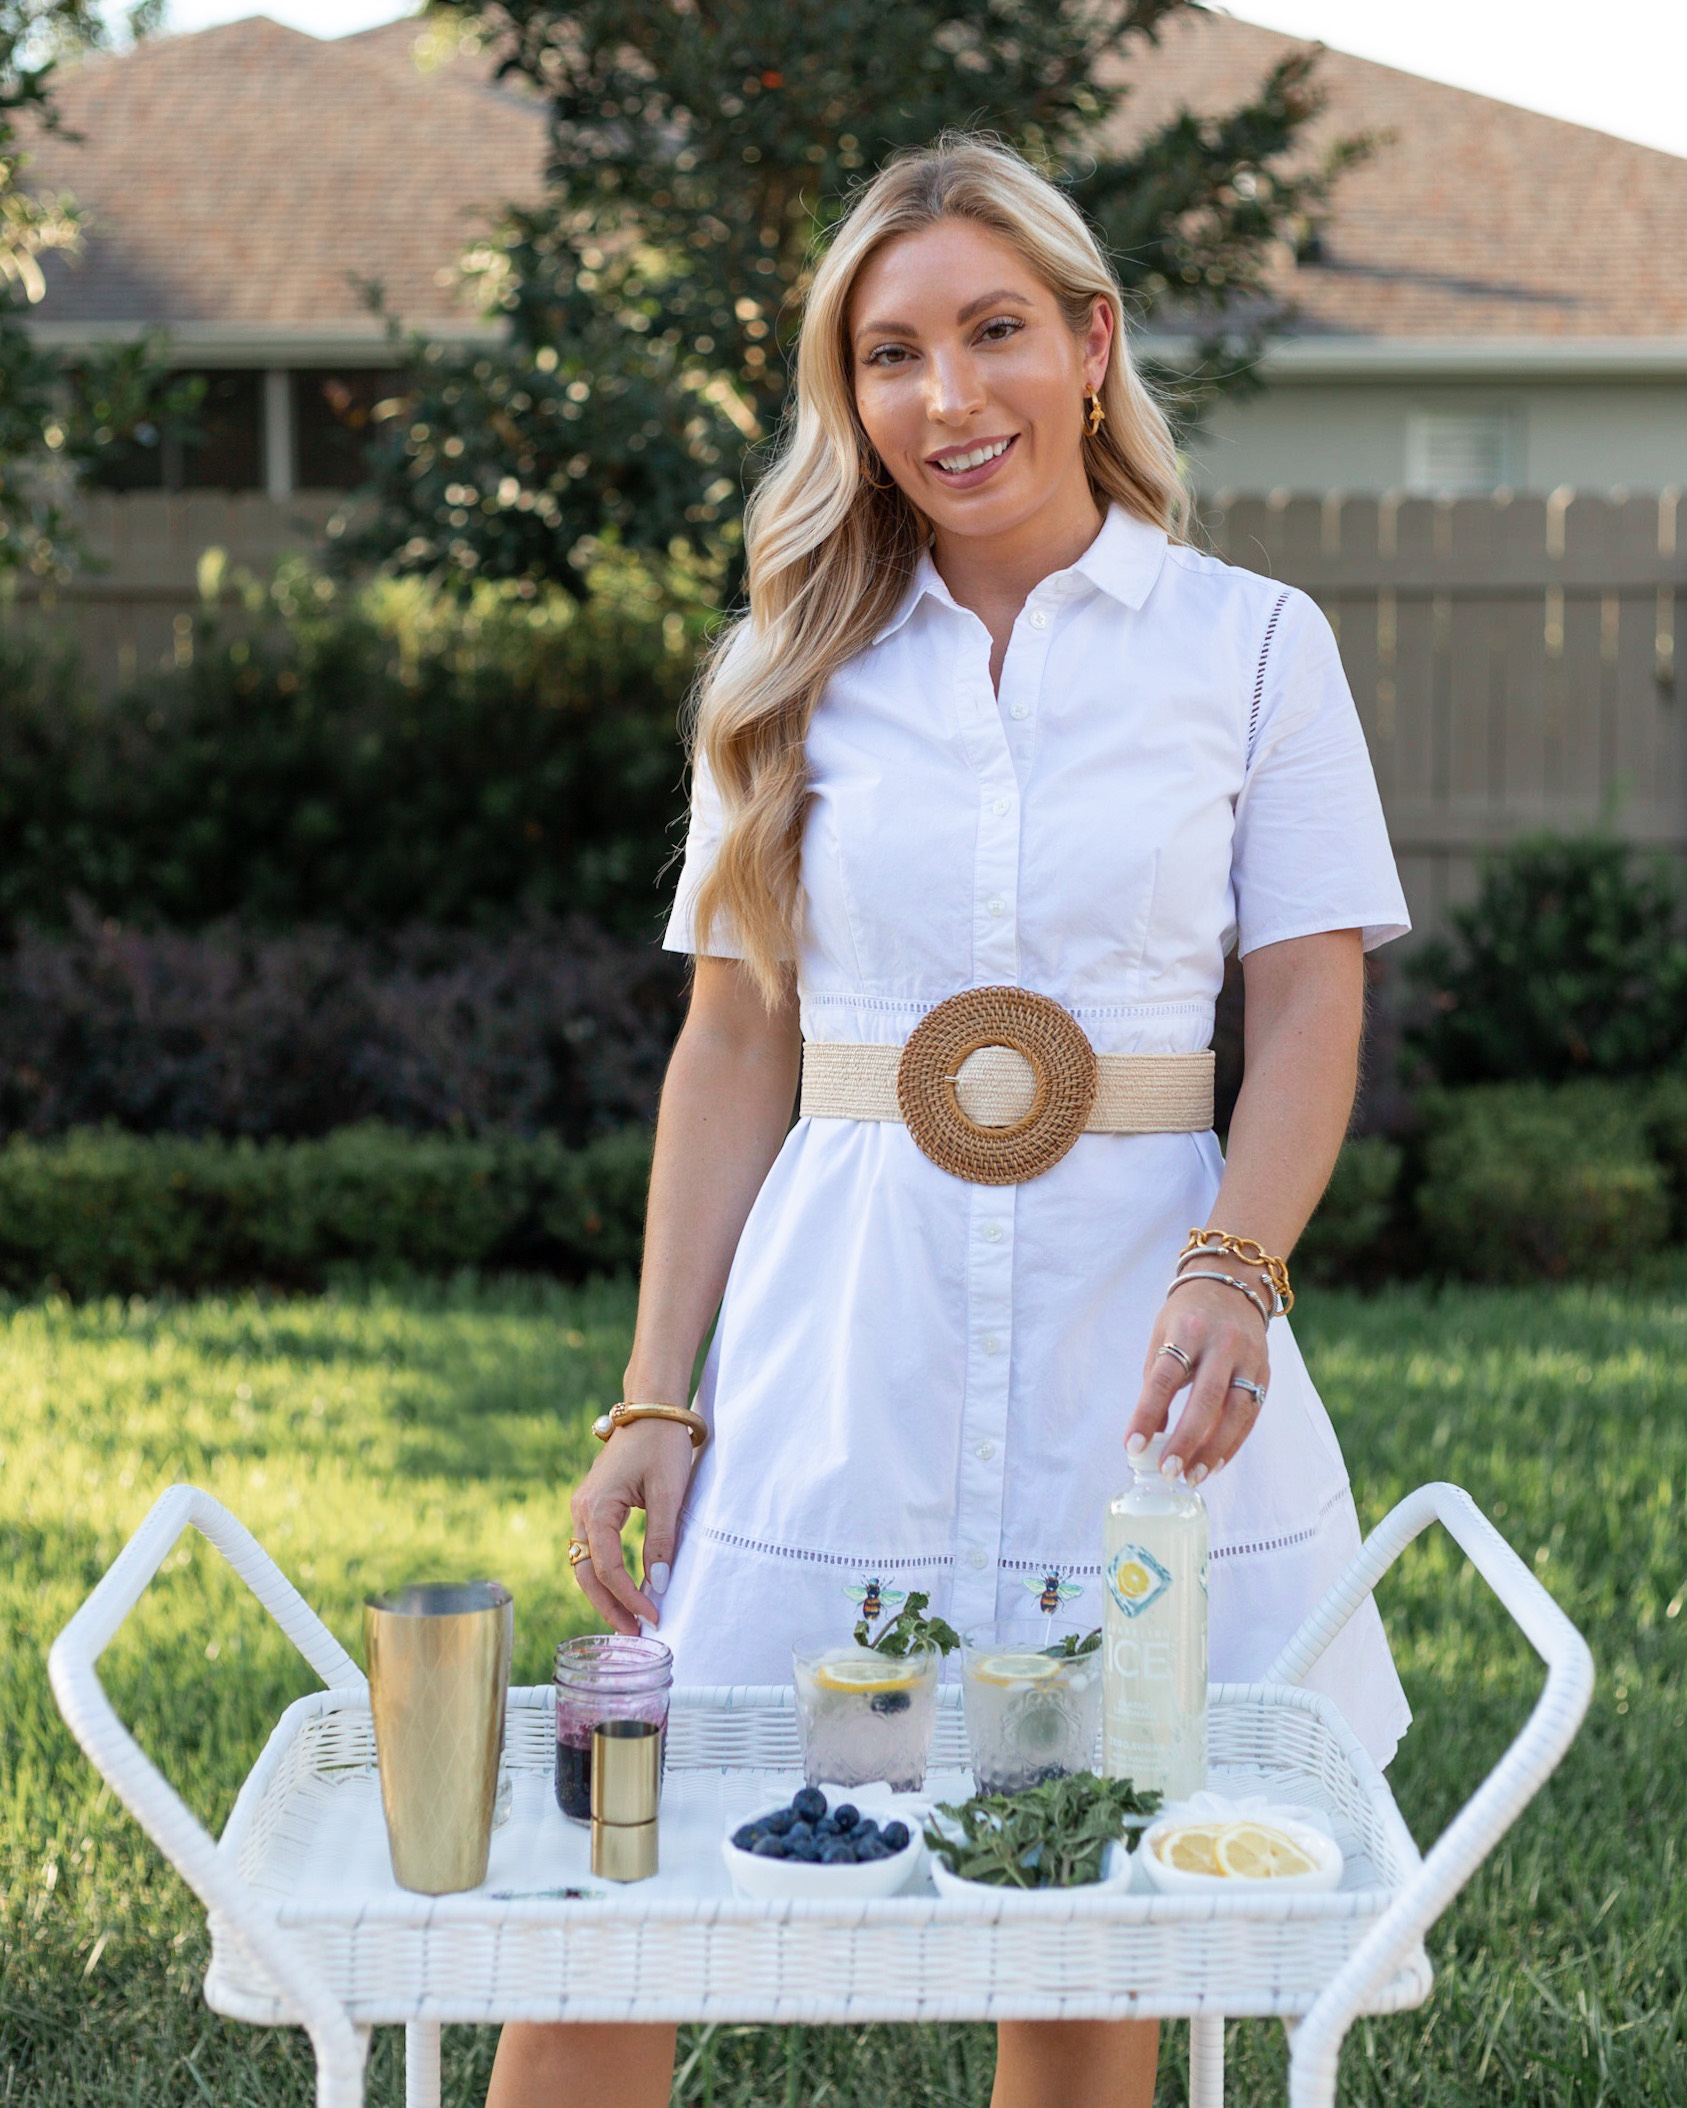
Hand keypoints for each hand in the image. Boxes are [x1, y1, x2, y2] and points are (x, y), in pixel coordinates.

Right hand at [569, 1420, 695, 1633]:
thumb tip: (657, 1585)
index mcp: (596, 1506)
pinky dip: (605, 1575)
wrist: (652, 1409)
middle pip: (586, 1573)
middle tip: (635, 1633)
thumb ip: (660, 1539)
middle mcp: (582, 1510)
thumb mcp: (667, 1493)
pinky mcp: (594, 1507)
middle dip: (609, 1606)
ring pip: (586, 1564)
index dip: (629, 1597)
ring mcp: (584, 1508)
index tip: (653, 1616)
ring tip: (630, 1620)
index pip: (607, 1567)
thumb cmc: (661, 1444)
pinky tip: (624, 1590)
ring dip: (605, 1594)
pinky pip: (593, 1550)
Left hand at [1123, 1276, 1269, 1485]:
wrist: (1232, 1283)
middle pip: (1206, 1397)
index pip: (1165, 1377)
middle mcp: (1223, 1342)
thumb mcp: (1162, 1334)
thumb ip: (1156, 1381)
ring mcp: (1249, 1357)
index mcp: (1188, 1329)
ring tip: (1193, 1476)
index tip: (1132, 1446)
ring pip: (1236, 1411)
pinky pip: (1251, 1413)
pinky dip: (1234, 1441)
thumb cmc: (1188, 1315)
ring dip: (1214, 1449)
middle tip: (1168, 1471)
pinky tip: (1216, 1463)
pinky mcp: (1265, 1371)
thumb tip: (1149, 1434)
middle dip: (1187, 1439)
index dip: (1148, 1413)